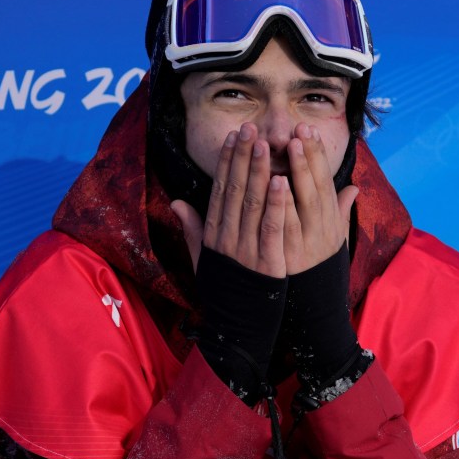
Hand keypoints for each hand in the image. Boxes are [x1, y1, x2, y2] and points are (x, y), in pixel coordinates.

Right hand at [171, 123, 287, 278]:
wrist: (235, 331)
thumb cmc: (223, 292)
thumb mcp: (202, 259)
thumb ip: (192, 229)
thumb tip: (176, 201)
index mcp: (213, 234)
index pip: (220, 190)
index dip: (226, 162)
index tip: (233, 136)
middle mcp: (226, 238)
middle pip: (235, 190)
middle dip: (243, 157)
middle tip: (250, 128)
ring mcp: (245, 251)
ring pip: (252, 204)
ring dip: (259, 172)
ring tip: (266, 145)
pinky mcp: (266, 264)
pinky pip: (271, 230)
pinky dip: (276, 206)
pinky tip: (281, 182)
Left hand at [283, 123, 358, 275]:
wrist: (310, 305)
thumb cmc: (319, 265)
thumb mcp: (335, 236)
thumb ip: (340, 210)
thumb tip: (354, 188)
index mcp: (329, 220)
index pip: (324, 181)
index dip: (317, 155)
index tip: (309, 129)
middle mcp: (320, 228)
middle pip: (315, 186)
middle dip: (308, 156)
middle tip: (300, 129)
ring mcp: (304, 242)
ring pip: (300, 202)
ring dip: (295, 172)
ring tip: (287, 145)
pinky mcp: (287, 255)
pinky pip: (283, 226)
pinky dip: (280, 205)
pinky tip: (275, 183)